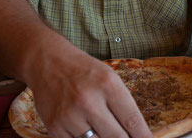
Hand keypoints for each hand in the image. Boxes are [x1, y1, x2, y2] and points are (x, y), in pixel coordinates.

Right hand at [28, 50, 152, 137]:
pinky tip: (87, 130)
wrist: (48, 62)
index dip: (143, 136)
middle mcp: (89, 101)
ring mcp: (70, 116)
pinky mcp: (54, 127)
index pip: (132, 120)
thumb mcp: (109, 78)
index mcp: (107, 85)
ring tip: (104, 129)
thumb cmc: (84, 71)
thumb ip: (122, 104)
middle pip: (117, 137)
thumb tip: (135, 133)